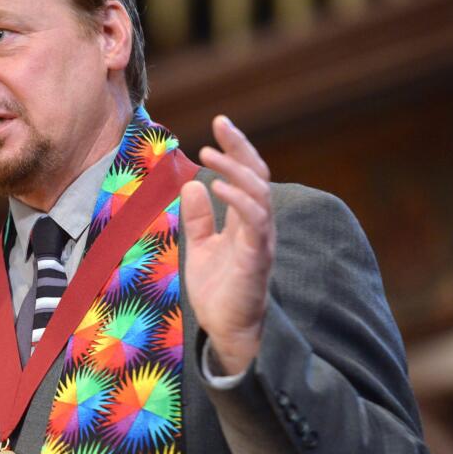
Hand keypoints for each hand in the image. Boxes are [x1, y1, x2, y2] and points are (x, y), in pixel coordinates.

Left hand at [180, 115, 274, 374]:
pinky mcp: (257, 257)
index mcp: (245, 220)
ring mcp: (261, 240)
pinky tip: (219, 187)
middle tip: (220, 124)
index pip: (247, 174)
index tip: (220, 122)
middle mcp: (258, 225)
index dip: (236, 148)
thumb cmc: (218, 292)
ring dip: (234, 170)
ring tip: (209, 154)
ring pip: (259, 193)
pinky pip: (255, 221)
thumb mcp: (200, 247)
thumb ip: (198, 219)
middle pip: (258, 174)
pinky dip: (239, 200)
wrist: (226, 331)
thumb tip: (192, 185)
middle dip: (240, 147)